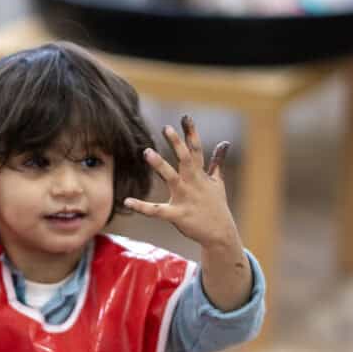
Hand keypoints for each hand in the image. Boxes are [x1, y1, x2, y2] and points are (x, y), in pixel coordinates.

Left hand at [123, 115, 238, 248]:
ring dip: (160, 165)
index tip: (185, 118)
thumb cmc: (216, 207)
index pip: (197, 150)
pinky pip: (157, 210)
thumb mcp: (218, 183)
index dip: (191, 133)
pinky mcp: (177, 215)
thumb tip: (224, 143)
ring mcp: (185, 198)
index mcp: (201, 175)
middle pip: (185, 159)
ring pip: (171, 178)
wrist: (220, 234)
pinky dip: (142, 207)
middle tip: (166, 127)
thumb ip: (218, 162)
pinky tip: (128, 201)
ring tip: (147, 152)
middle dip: (176, 143)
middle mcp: (193, 183)